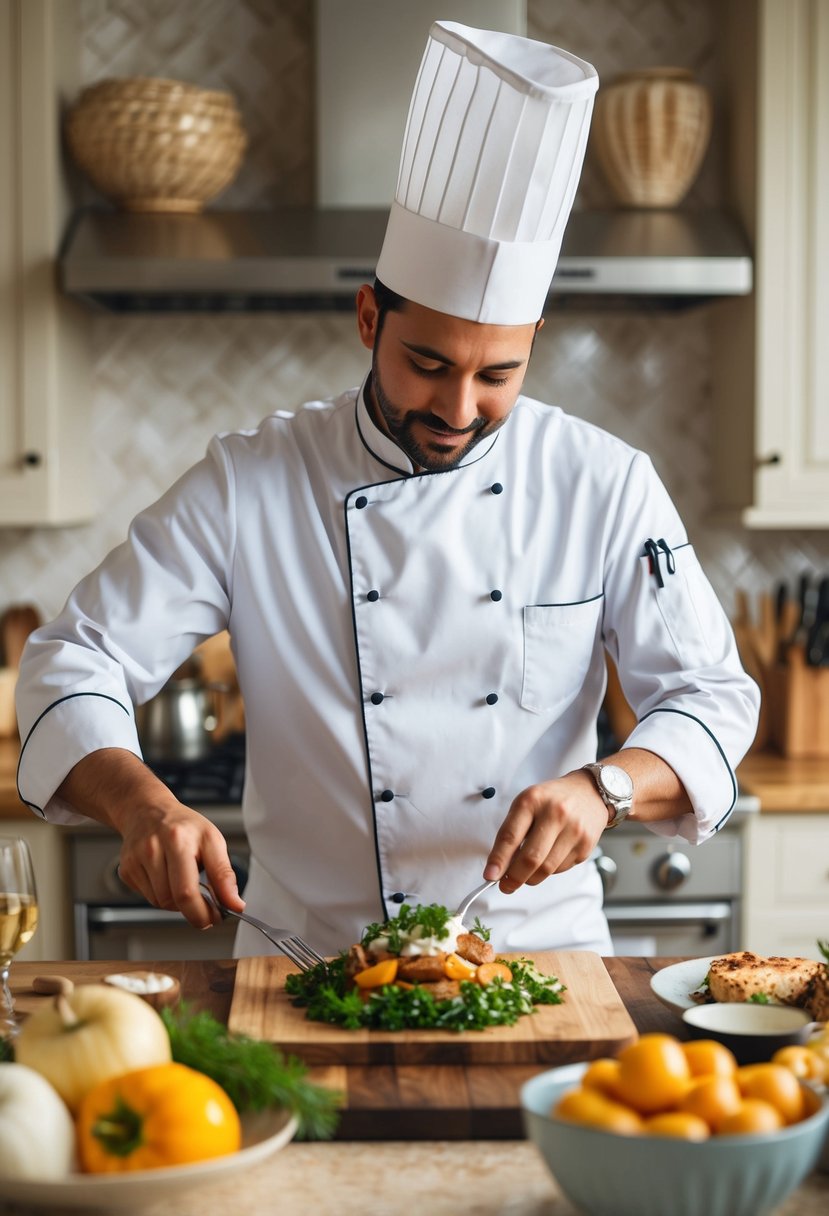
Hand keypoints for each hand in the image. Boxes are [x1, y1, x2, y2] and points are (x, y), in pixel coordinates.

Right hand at [117, 799, 244, 928]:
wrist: (148, 811)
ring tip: (185, 882)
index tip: (215, 918)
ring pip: (160, 902)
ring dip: (177, 903)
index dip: (202, 913)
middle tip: (206, 910)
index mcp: (177, 839)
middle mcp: (152, 849)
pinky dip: (162, 896)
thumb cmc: (183, 826)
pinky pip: (148, 898)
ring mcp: (135, 860)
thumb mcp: (212, 841)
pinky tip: (167, 878)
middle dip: (193, 912)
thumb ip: (224, 874)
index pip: (187, 892)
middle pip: (172, 901)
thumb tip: (235, 904)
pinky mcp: (126, 870)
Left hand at [483, 769, 607, 892]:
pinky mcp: (586, 845)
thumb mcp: (526, 804)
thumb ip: (512, 832)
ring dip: (530, 878)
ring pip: (546, 869)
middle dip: (514, 878)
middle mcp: (555, 814)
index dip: (498, 860)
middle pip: (530, 858)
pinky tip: (547, 860)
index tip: (489, 876)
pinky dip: (549, 871)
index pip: (511, 836)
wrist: (589, 792)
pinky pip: (561, 869)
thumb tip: (500, 866)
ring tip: (524, 876)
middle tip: (505, 886)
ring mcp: (573, 830)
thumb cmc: (550, 800)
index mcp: (532, 800)